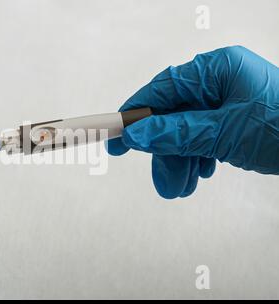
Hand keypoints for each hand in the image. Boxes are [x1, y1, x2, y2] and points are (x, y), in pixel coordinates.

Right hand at [106, 46, 278, 198]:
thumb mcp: (226, 132)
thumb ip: (177, 132)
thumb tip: (137, 133)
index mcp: (218, 70)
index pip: (163, 90)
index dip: (135, 114)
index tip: (115, 135)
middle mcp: (220, 83)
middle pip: (173, 116)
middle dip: (165, 151)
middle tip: (160, 179)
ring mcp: (228, 102)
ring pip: (188, 132)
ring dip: (182, 161)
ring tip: (181, 186)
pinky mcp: (235, 120)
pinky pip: (204, 138)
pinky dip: (199, 158)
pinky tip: (202, 172)